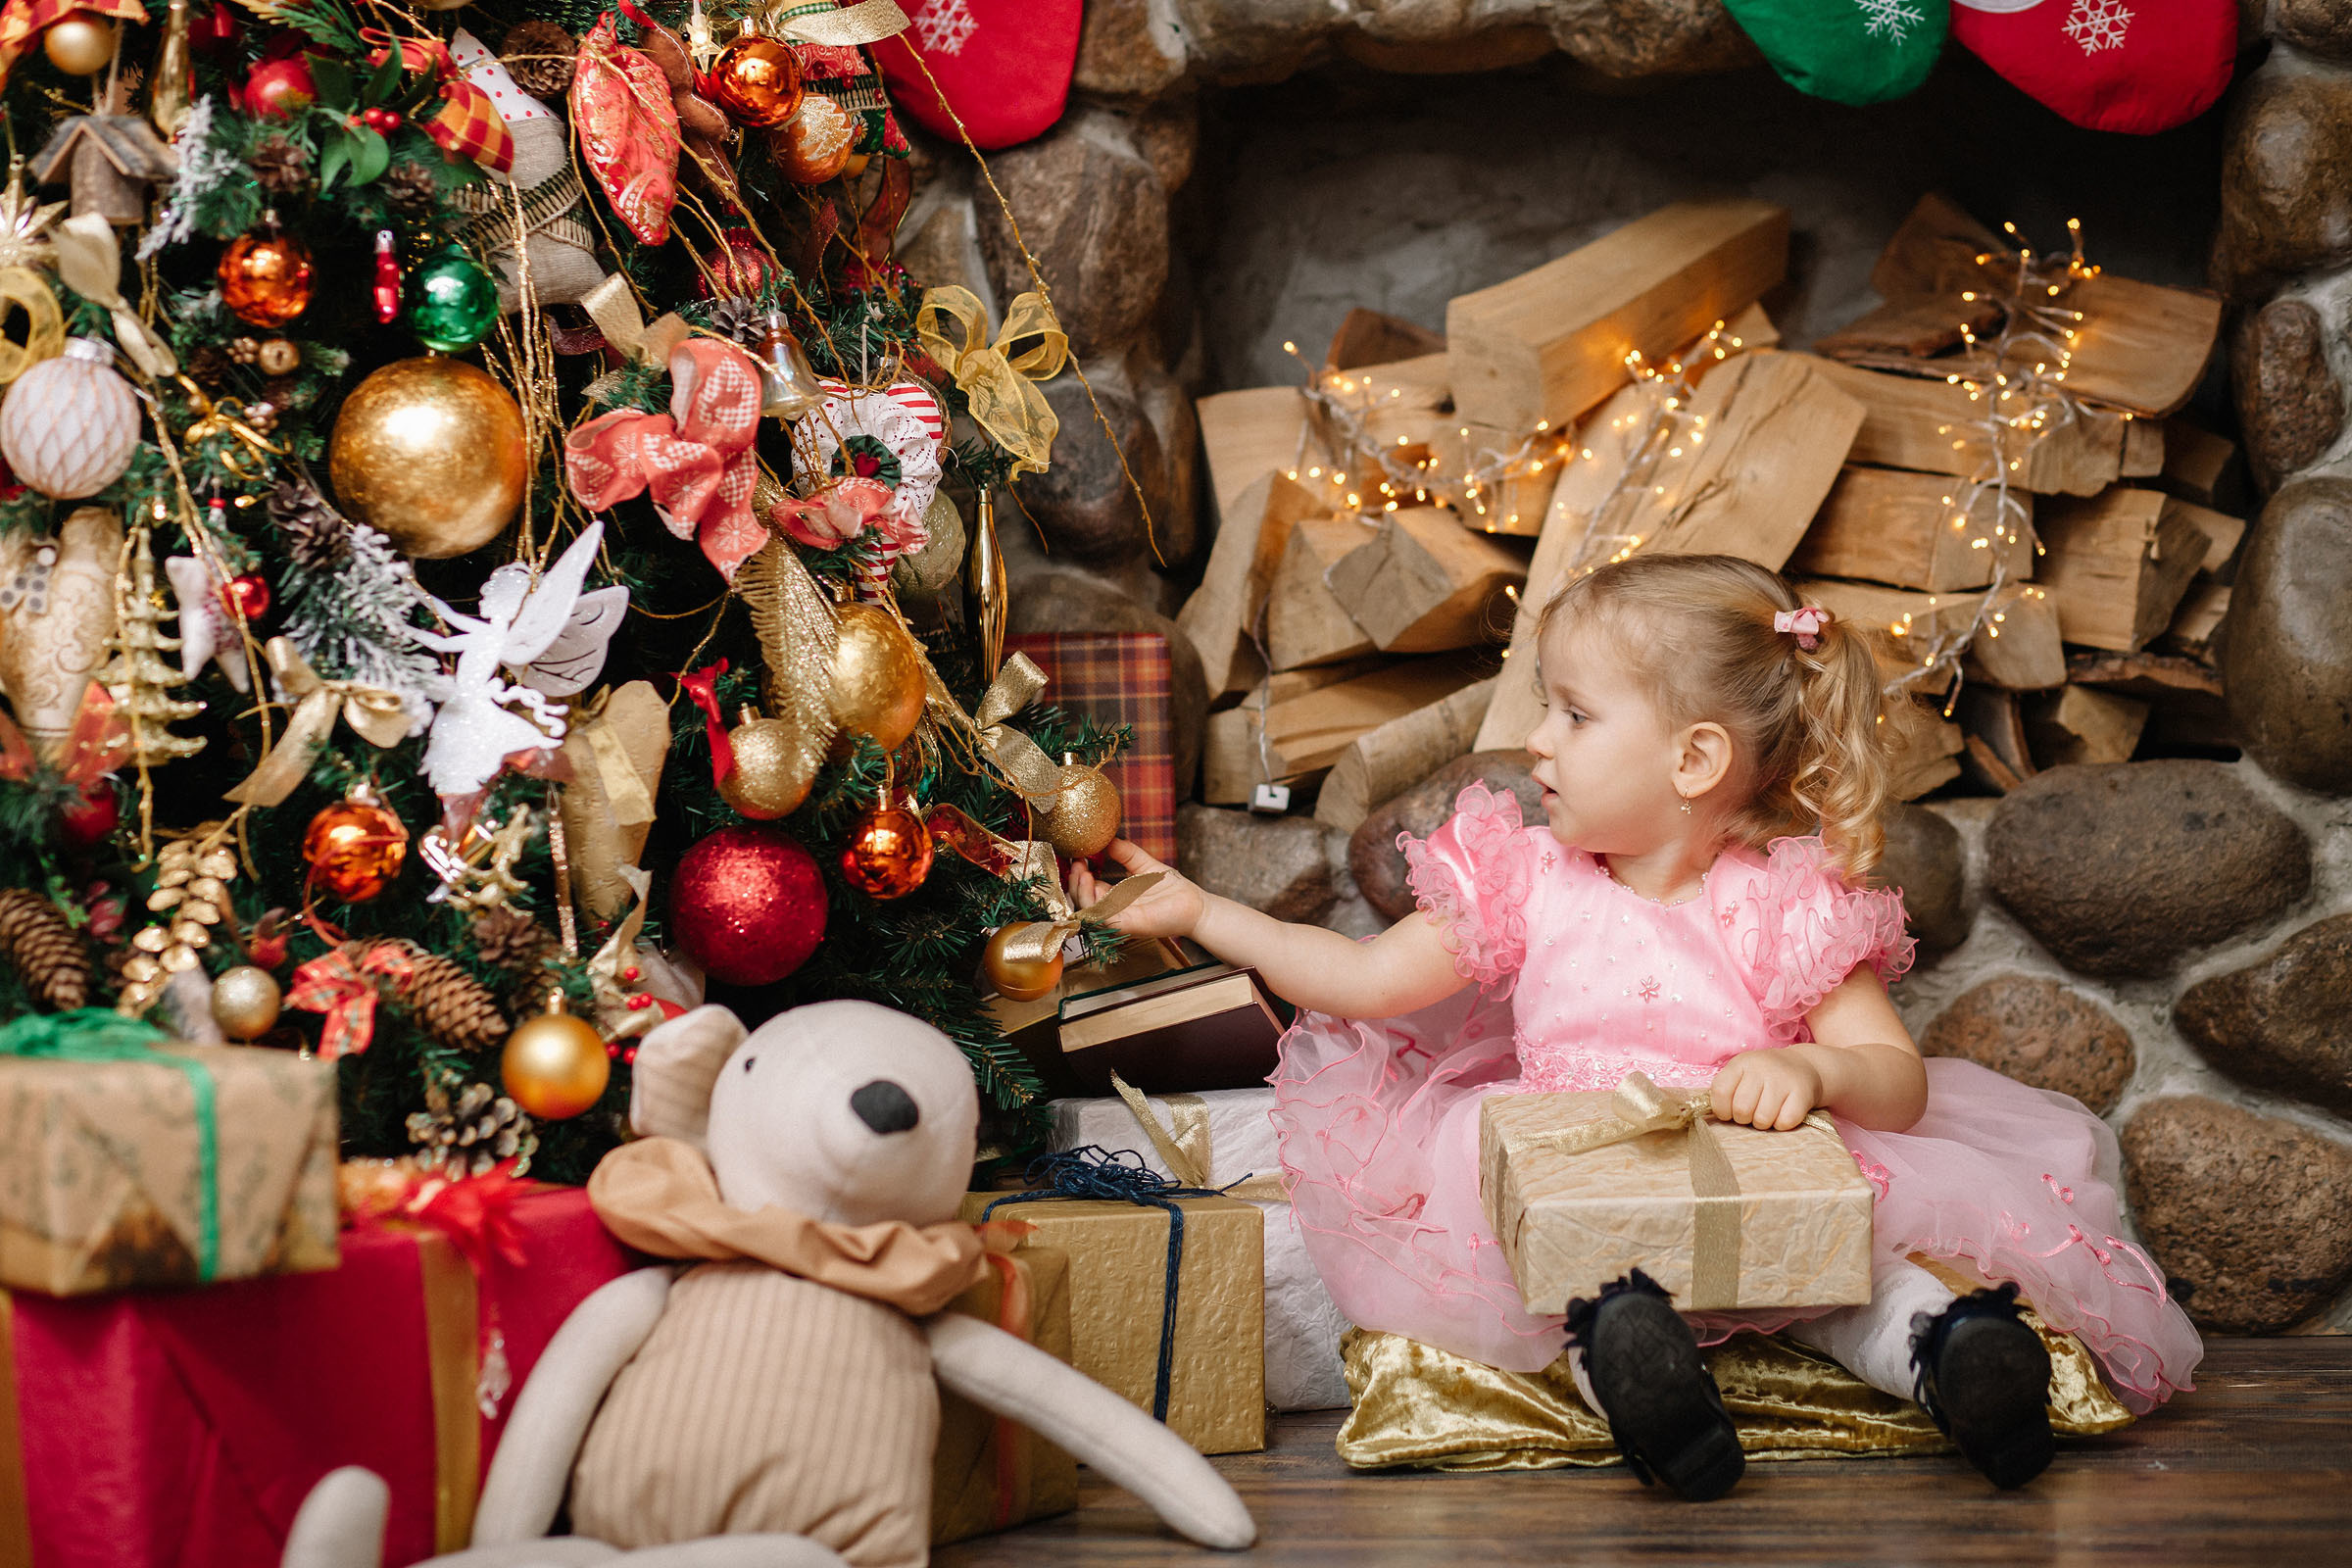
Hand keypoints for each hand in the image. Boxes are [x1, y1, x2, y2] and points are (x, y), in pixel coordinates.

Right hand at [1066, 839, 1206, 941]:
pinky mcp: (1126, 925)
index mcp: (1115, 898)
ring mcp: (1118, 919)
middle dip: (1073, 882)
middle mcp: (1113, 910)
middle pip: (1081, 901)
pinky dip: (1092, 902)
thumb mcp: (1144, 865)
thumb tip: (1109, 837)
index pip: (1087, 888)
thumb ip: (1126, 853)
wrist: (1195, 905)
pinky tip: (1093, 884)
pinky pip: (1101, 918)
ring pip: (1086, 911)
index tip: (1078, 855)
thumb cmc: (1172, 889)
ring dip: (1079, 891)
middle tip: (1076, 863)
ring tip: (1081, 872)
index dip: (1079, 873)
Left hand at [1709, 1049, 1823, 1130]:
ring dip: (1762, 1123)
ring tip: (1767, 1112)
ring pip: (1762, 1119)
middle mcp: (1762, 1068)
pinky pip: (1784, 1122)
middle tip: (1751, 1112)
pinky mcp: (1802, 1093)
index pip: (1720, 1091)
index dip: (1721, 1109)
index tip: (1728, 1112)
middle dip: (1743, 1118)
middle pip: (1741, 1109)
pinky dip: (1781, 1124)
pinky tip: (1783, 1112)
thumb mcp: (1742, 1073)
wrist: (1804, 1065)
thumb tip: (1710, 1114)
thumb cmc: (1765, 1076)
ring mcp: (1783, 1080)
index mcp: (1742, 1063)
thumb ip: (1725, 1090)